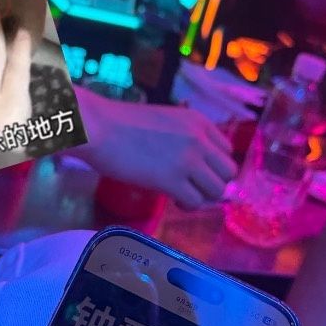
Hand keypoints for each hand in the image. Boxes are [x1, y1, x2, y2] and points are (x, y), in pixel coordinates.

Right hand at [75, 88, 237, 209]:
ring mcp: (188, 160)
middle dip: (213, 182)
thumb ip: (184, 137)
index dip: (214, 165)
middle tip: (193, 186)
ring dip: (202, 196)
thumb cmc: (121, 123)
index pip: (227, 150)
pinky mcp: (172, 180)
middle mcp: (199, 139)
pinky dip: (187, 205)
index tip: (198, 171)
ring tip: (183, 194)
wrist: (98, 127)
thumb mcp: (165, 121)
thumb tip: (193, 162)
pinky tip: (173, 199)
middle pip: (228, 172)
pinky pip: (195, 202)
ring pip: (217, 190)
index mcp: (198, 121)